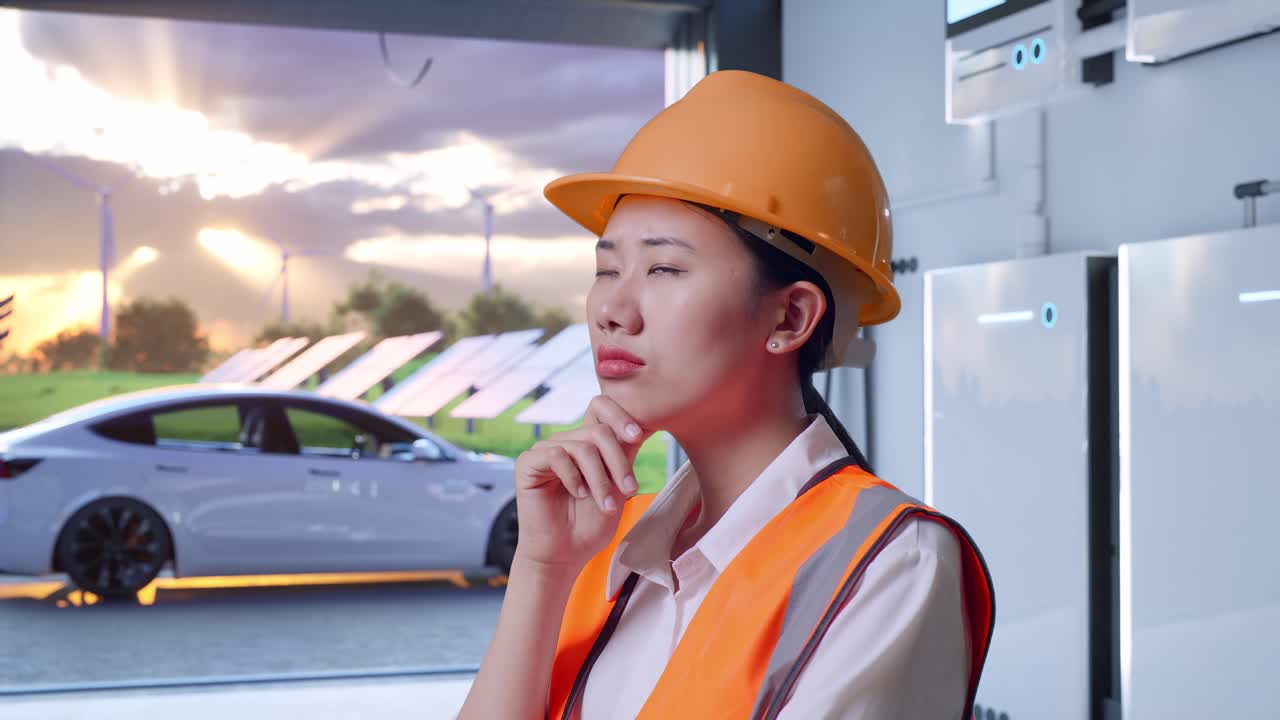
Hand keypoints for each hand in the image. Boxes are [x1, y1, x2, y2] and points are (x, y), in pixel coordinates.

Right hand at [513, 395, 653, 573]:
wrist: (565, 554)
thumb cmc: (591, 524)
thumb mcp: (617, 487)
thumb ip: (623, 456)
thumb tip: (638, 427)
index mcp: (587, 442)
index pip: (600, 408)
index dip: (620, 415)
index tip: (636, 436)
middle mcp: (566, 442)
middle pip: (598, 431)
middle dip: (618, 462)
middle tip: (629, 490)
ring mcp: (546, 450)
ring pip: (582, 447)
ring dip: (599, 479)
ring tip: (606, 504)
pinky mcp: (528, 463)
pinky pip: (556, 456)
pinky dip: (573, 477)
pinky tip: (579, 494)